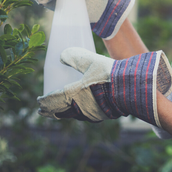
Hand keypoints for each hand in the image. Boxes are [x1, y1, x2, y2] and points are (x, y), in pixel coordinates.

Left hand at [37, 47, 171, 126]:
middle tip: (44, 111)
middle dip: (52, 112)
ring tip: (62, 112)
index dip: (44, 102)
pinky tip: (84, 110)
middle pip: (61, 112)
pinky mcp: (104, 116)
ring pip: (74, 116)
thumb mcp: (90, 61)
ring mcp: (93, 114)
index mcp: (73, 95)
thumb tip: (62, 55)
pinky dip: (80, 114)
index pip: (52, 101)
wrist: (132, 88)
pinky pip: (87, 116)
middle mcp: (80, 108)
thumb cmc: (109, 74)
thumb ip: (75, 56)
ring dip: (66, 114)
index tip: (39, 102)